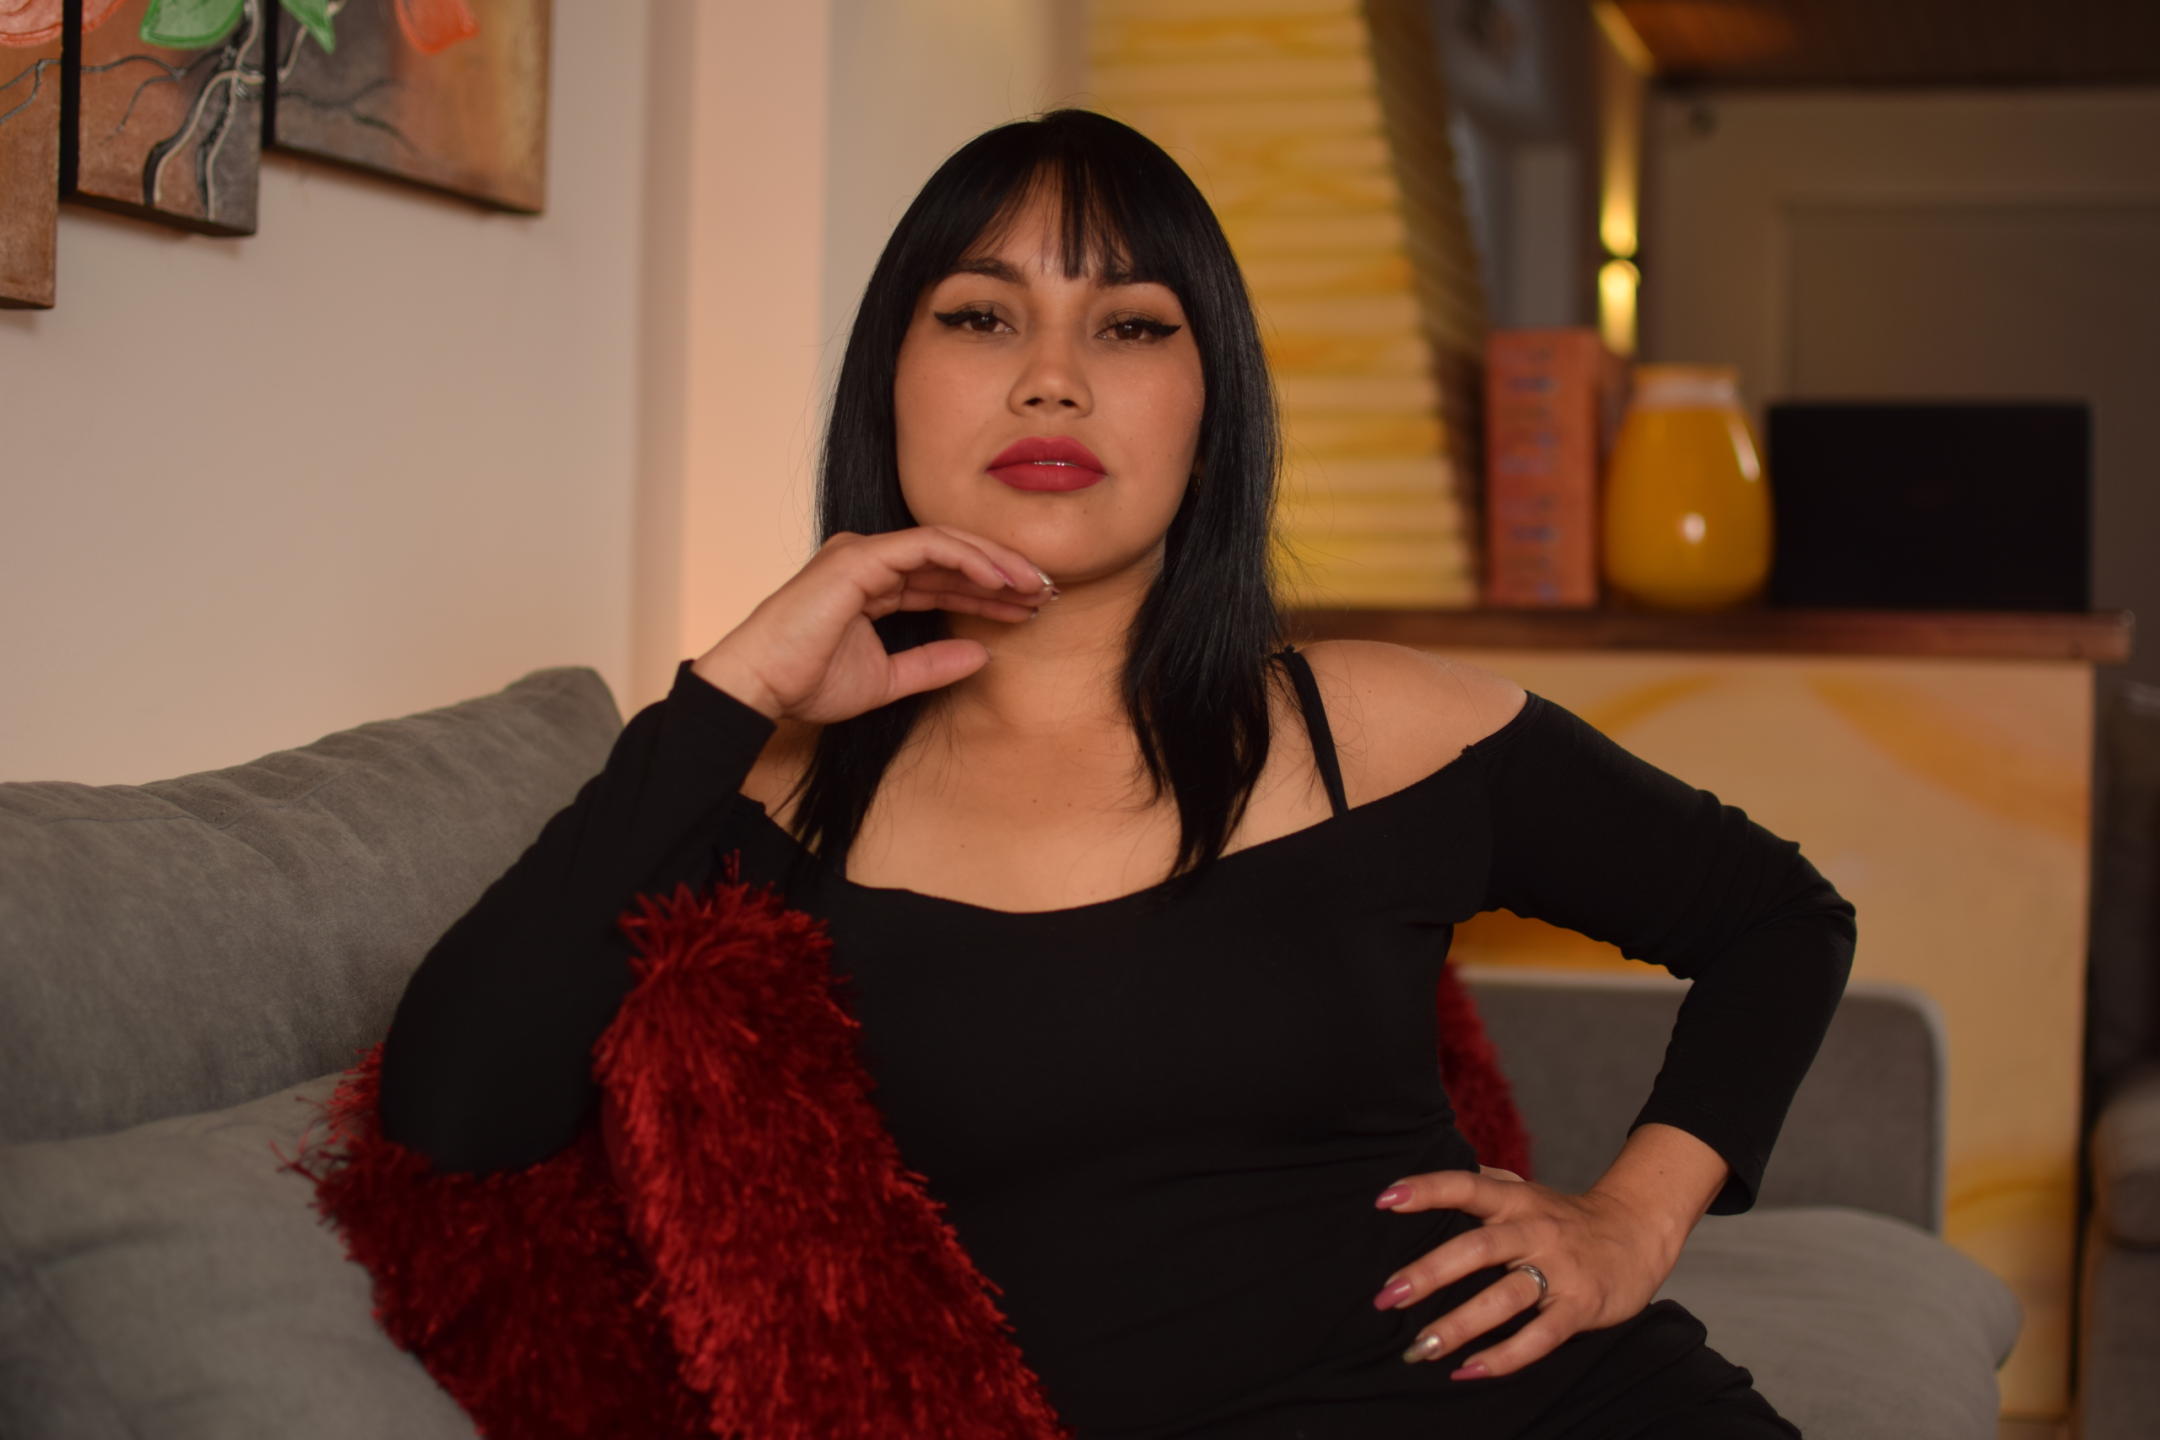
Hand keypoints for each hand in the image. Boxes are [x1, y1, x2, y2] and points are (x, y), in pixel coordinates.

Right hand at [692, 525, 1056, 723]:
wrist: (761, 687)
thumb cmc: (807, 683)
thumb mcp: (887, 679)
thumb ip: (934, 664)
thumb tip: (983, 655)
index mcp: (873, 584)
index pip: (944, 578)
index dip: (989, 591)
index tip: (1029, 608)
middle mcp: (870, 560)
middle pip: (951, 556)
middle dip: (1002, 572)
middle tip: (1046, 591)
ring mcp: (863, 552)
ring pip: (946, 543)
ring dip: (994, 562)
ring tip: (1033, 585)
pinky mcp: (860, 556)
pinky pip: (927, 547)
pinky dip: (968, 559)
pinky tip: (999, 579)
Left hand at [1369, 1165, 1682, 1379]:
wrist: (1638, 1232)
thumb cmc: (1565, 1217)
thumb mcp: (1526, 1191)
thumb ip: (1482, 1184)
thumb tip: (1422, 1181)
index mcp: (1516, 1200)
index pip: (1467, 1186)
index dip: (1427, 1189)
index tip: (1384, 1198)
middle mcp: (1535, 1230)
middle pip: (1478, 1248)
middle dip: (1430, 1272)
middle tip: (1386, 1295)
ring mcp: (1560, 1270)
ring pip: (1505, 1297)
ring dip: (1459, 1324)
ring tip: (1420, 1347)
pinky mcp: (1581, 1307)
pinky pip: (1539, 1337)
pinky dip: (1503, 1357)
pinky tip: (1468, 1370)